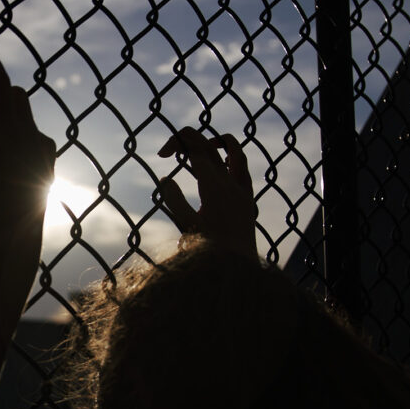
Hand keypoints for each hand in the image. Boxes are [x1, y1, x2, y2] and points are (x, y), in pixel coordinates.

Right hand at [157, 127, 256, 257]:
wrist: (238, 270)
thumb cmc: (209, 251)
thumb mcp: (187, 225)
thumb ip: (175, 199)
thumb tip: (165, 178)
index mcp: (215, 187)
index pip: (197, 150)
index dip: (178, 144)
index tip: (161, 154)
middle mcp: (232, 184)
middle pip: (212, 147)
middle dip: (190, 139)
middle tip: (171, 147)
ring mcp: (243, 190)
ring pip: (236, 152)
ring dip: (219, 143)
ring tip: (204, 144)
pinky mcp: (248, 200)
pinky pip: (243, 171)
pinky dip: (232, 160)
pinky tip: (222, 166)